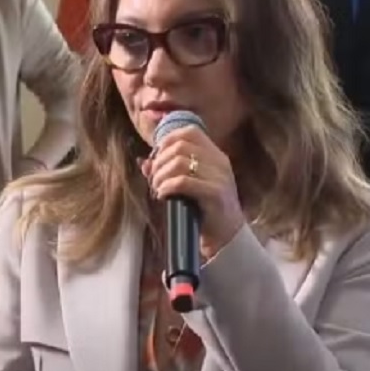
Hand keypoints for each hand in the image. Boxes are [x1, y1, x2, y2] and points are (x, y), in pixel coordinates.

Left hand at [143, 125, 245, 259]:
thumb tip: (144, 163)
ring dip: (161, 175)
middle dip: (160, 161)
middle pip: (180, 146)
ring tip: (157, 188)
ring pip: (179, 163)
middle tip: (154, 178)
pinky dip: (167, 187)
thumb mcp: (187, 186)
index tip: (157, 158)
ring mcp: (220, 177)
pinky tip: (162, 195)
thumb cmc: (204, 210)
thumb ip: (168, 172)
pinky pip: (183, 182)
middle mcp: (220, 162)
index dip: (168, 140)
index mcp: (215, 156)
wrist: (226, 237)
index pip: (190, 132)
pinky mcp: (215, 194)